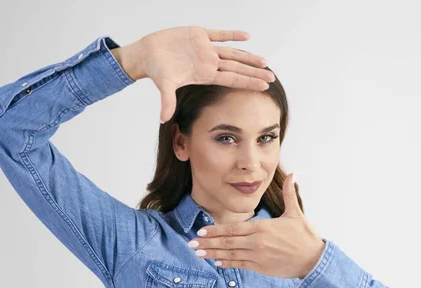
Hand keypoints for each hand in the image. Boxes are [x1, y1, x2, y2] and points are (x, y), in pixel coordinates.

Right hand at [126, 26, 275, 123]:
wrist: (148, 54)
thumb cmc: (157, 70)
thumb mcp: (164, 85)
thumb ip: (167, 101)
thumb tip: (163, 119)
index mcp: (205, 74)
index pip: (232, 79)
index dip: (248, 82)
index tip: (264, 87)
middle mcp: (209, 63)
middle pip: (237, 68)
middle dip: (254, 72)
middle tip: (272, 77)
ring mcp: (206, 49)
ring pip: (232, 52)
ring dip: (248, 56)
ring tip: (264, 61)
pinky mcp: (199, 34)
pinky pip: (219, 34)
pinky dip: (232, 34)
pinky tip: (247, 36)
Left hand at [188, 173, 326, 278]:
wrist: (314, 260)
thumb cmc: (305, 236)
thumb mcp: (296, 213)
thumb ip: (289, 194)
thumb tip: (293, 174)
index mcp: (262, 227)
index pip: (233, 228)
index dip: (215, 230)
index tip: (201, 230)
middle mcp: (257, 242)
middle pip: (227, 242)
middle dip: (208, 242)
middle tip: (191, 244)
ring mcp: (258, 256)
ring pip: (230, 254)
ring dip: (213, 254)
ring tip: (198, 254)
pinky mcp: (261, 268)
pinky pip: (240, 265)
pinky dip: (227, 263)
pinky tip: (217, 262)